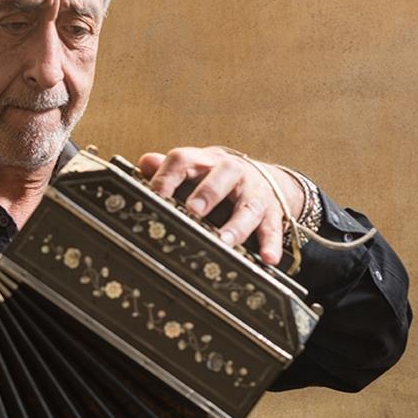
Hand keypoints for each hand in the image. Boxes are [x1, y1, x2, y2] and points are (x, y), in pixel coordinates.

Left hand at [137, 146, 303, 264]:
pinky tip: (267, 258)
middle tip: (193, 211)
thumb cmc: (216, 179)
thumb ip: (168, 170)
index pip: (183, 160)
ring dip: (237, 225)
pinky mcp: (272, 212)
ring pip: (248, 206)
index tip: (155, 198)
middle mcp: (233, 172)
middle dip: (208, 193)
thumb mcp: (193, 170)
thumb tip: (144, 163)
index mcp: (205, 161)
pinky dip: (271, 243)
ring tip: (225, 242)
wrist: (265, 179)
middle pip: (224, 175)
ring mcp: (255, 192)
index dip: (167, 178)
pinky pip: (273, 228)